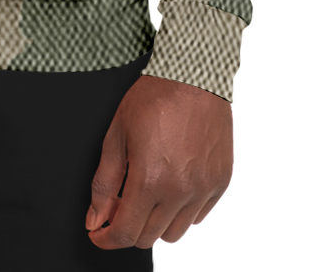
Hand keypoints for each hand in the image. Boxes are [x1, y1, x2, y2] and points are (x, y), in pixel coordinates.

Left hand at [85, 77, 235, 248]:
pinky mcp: (220, 183)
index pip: (125, 233)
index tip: (98, 233)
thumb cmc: (154, 98)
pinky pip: (198, 218)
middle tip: (119, 206)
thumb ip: (104, 182)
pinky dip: (181, 214)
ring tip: (147, 197)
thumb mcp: (117, 135)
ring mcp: (203, 189)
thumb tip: (95, 218)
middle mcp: (179, 191)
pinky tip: (171, 190)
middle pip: (148, 238)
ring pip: (175, 234)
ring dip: (155, 225)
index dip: (106, 239)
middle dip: (128, 229)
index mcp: (149, 180)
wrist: (193, 77)